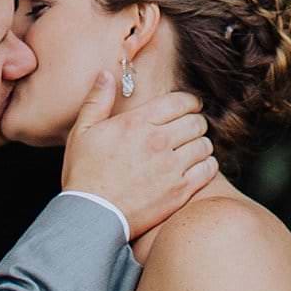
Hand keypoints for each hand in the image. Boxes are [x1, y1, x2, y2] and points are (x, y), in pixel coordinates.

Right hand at [61, 73, 216, 236]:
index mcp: (137, 123)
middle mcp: (158, 141)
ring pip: (204, 144)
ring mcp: (171, 168)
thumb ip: (97, 100)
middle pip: (196, 121)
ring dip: (201, 143)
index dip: (190, 101)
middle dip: (196, 121)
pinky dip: (208, 165)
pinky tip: (198, 166)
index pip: (180, 101)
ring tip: (193, 147)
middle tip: (191, 127)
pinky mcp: (179, 191)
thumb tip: (106, 74)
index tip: (189, 106)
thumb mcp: (82, 131)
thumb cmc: (84, 174)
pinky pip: (208, 170)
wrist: (91, 216)